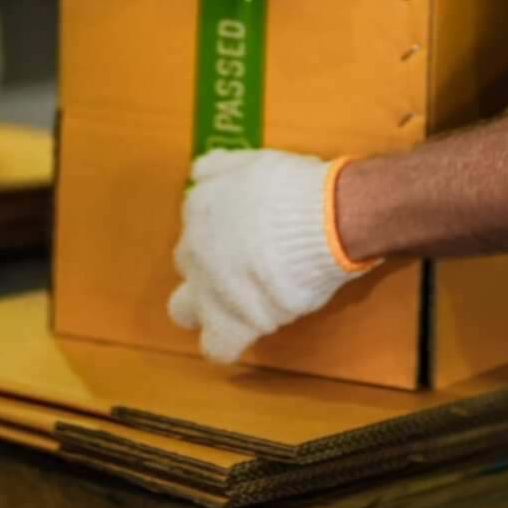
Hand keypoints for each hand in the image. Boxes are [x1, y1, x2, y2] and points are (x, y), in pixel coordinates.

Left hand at [167, 150, 373, 363]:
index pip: (196, 225)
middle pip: (188, 264)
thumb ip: (221, 166)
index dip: (221, 233)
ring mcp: (209, 289)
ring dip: (204, 308)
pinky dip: (226, 344)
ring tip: (237, 304)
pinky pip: (215, 347)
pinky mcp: (231, 322)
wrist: (324, 222)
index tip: (247, 236)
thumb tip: (199, 172)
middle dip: (210, 267)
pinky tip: (243, 335)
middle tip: (246, 266)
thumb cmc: (297, 189)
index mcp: (199, 208)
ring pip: (182, 309)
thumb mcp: (252, 161)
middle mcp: (194, 249)